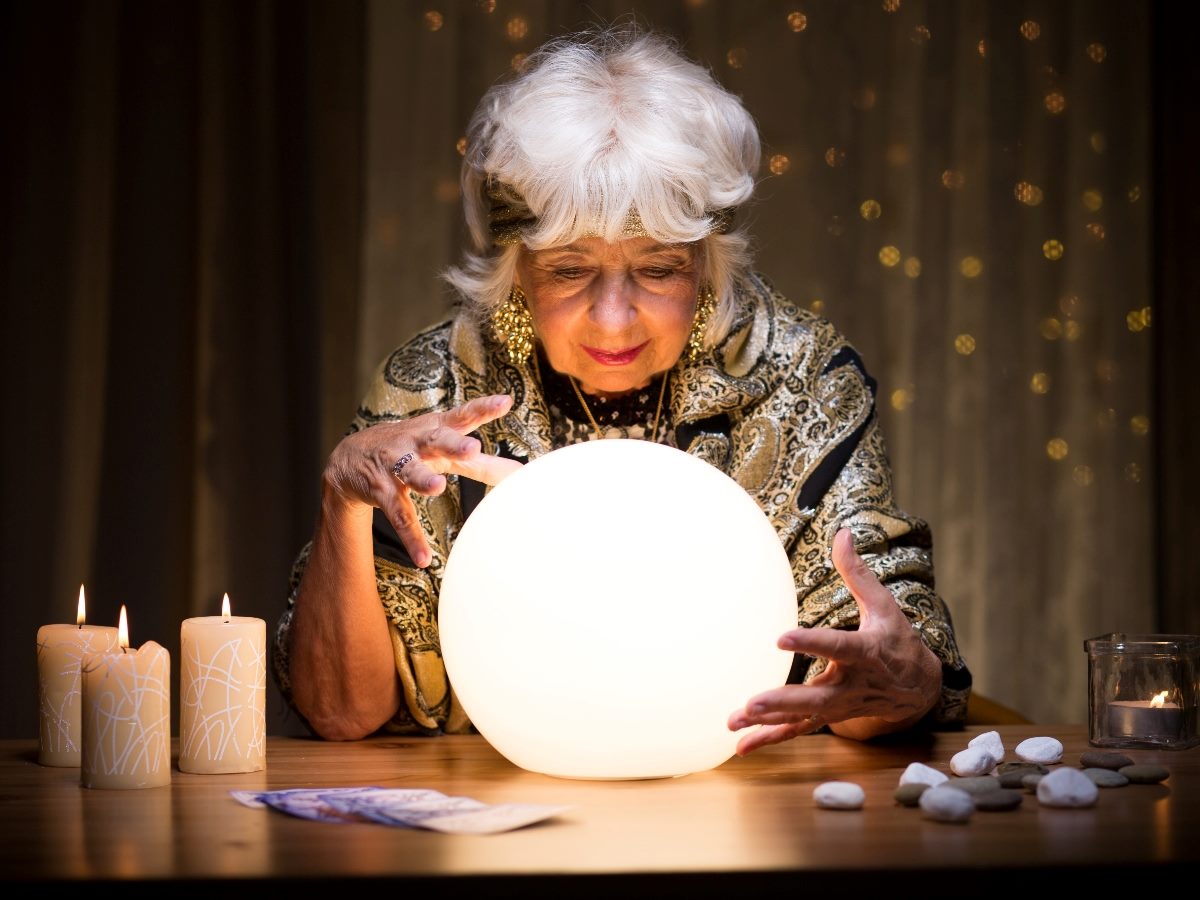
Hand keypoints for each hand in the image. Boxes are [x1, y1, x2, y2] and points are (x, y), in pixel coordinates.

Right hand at [322, 394, 522, 567]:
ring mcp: (395, 464)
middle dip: (453, 443)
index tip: (505, 402)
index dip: (483, 408)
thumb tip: (519, 472)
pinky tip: (424, 558)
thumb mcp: (443, 452)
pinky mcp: (381, 490)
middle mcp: (416, 442)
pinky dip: (412, 537)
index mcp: (435, 430)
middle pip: (436, 440)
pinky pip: (398, 514)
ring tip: (438, 488)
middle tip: (472, 448)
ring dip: (424, 479)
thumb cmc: (412, 450)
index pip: (462, 416)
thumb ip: (481, 462)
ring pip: (411, 472)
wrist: (351, 457)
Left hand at [727, 527, 941, 753]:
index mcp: (866, 653)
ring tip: (734, 722)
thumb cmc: (897, 640)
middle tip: (752, 702)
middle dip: (784, 701)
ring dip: (769, 723)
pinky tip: (741, 748)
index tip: (781, 638)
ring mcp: (839, 706)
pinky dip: (770, 740)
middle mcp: (852, 684)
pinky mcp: (828, 717)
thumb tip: (843, 532)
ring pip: (803, 718)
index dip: (811, 643)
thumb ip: (858, 573)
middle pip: (816, 696)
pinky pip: (798, 732)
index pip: (837, 647)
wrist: (919, 689)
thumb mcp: (884, 605)